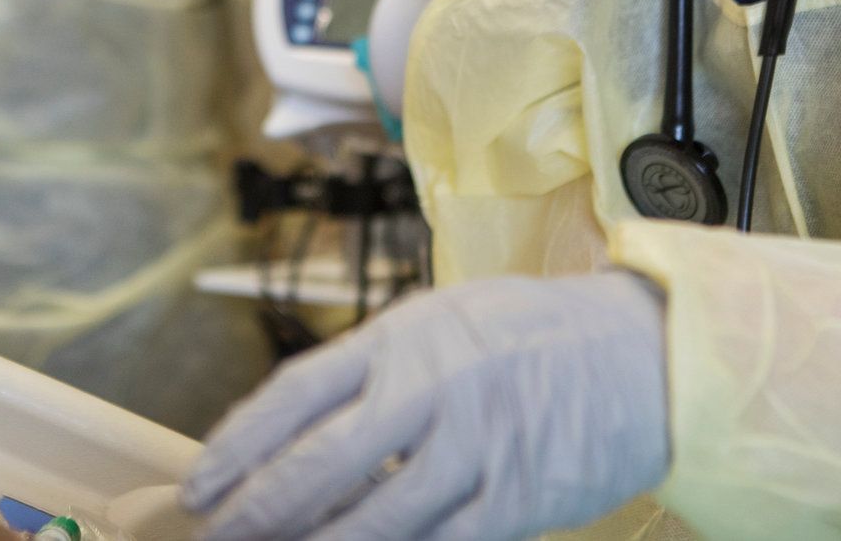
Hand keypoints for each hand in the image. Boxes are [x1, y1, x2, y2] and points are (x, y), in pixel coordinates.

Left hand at [182, 271, 669, 540]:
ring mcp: (474, 451)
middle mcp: (431, 392)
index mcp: (401, 339)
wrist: (639, 353)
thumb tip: (291, 431)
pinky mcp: (515, 502)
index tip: (201, 484)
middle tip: (215, 538)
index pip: (295, 394)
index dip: (239, 445)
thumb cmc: (528, 333)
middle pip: (319, 465)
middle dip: (256, 512)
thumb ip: (368, 371)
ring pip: (371, 521)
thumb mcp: (438, 321)